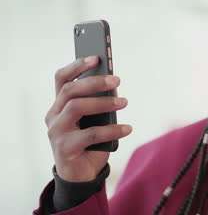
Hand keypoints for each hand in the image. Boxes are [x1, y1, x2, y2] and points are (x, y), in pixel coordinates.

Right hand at [45, 56, 131, 181]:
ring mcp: (56, 132)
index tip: (96, 57)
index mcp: (59, 105)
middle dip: (94, 82)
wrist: (81, 174)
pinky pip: (89, 135)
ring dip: (103, 103)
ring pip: (76, 107)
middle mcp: (53, 115)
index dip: (77, 66)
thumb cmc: (89, 142)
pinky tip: (127, 128)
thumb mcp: (94, 119)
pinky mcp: (64, 148)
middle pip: (70, 90)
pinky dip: (111, 130)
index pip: (62, 79)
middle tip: (117, 80)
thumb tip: (113, 85)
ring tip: (125, 101)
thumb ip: (98, 103)